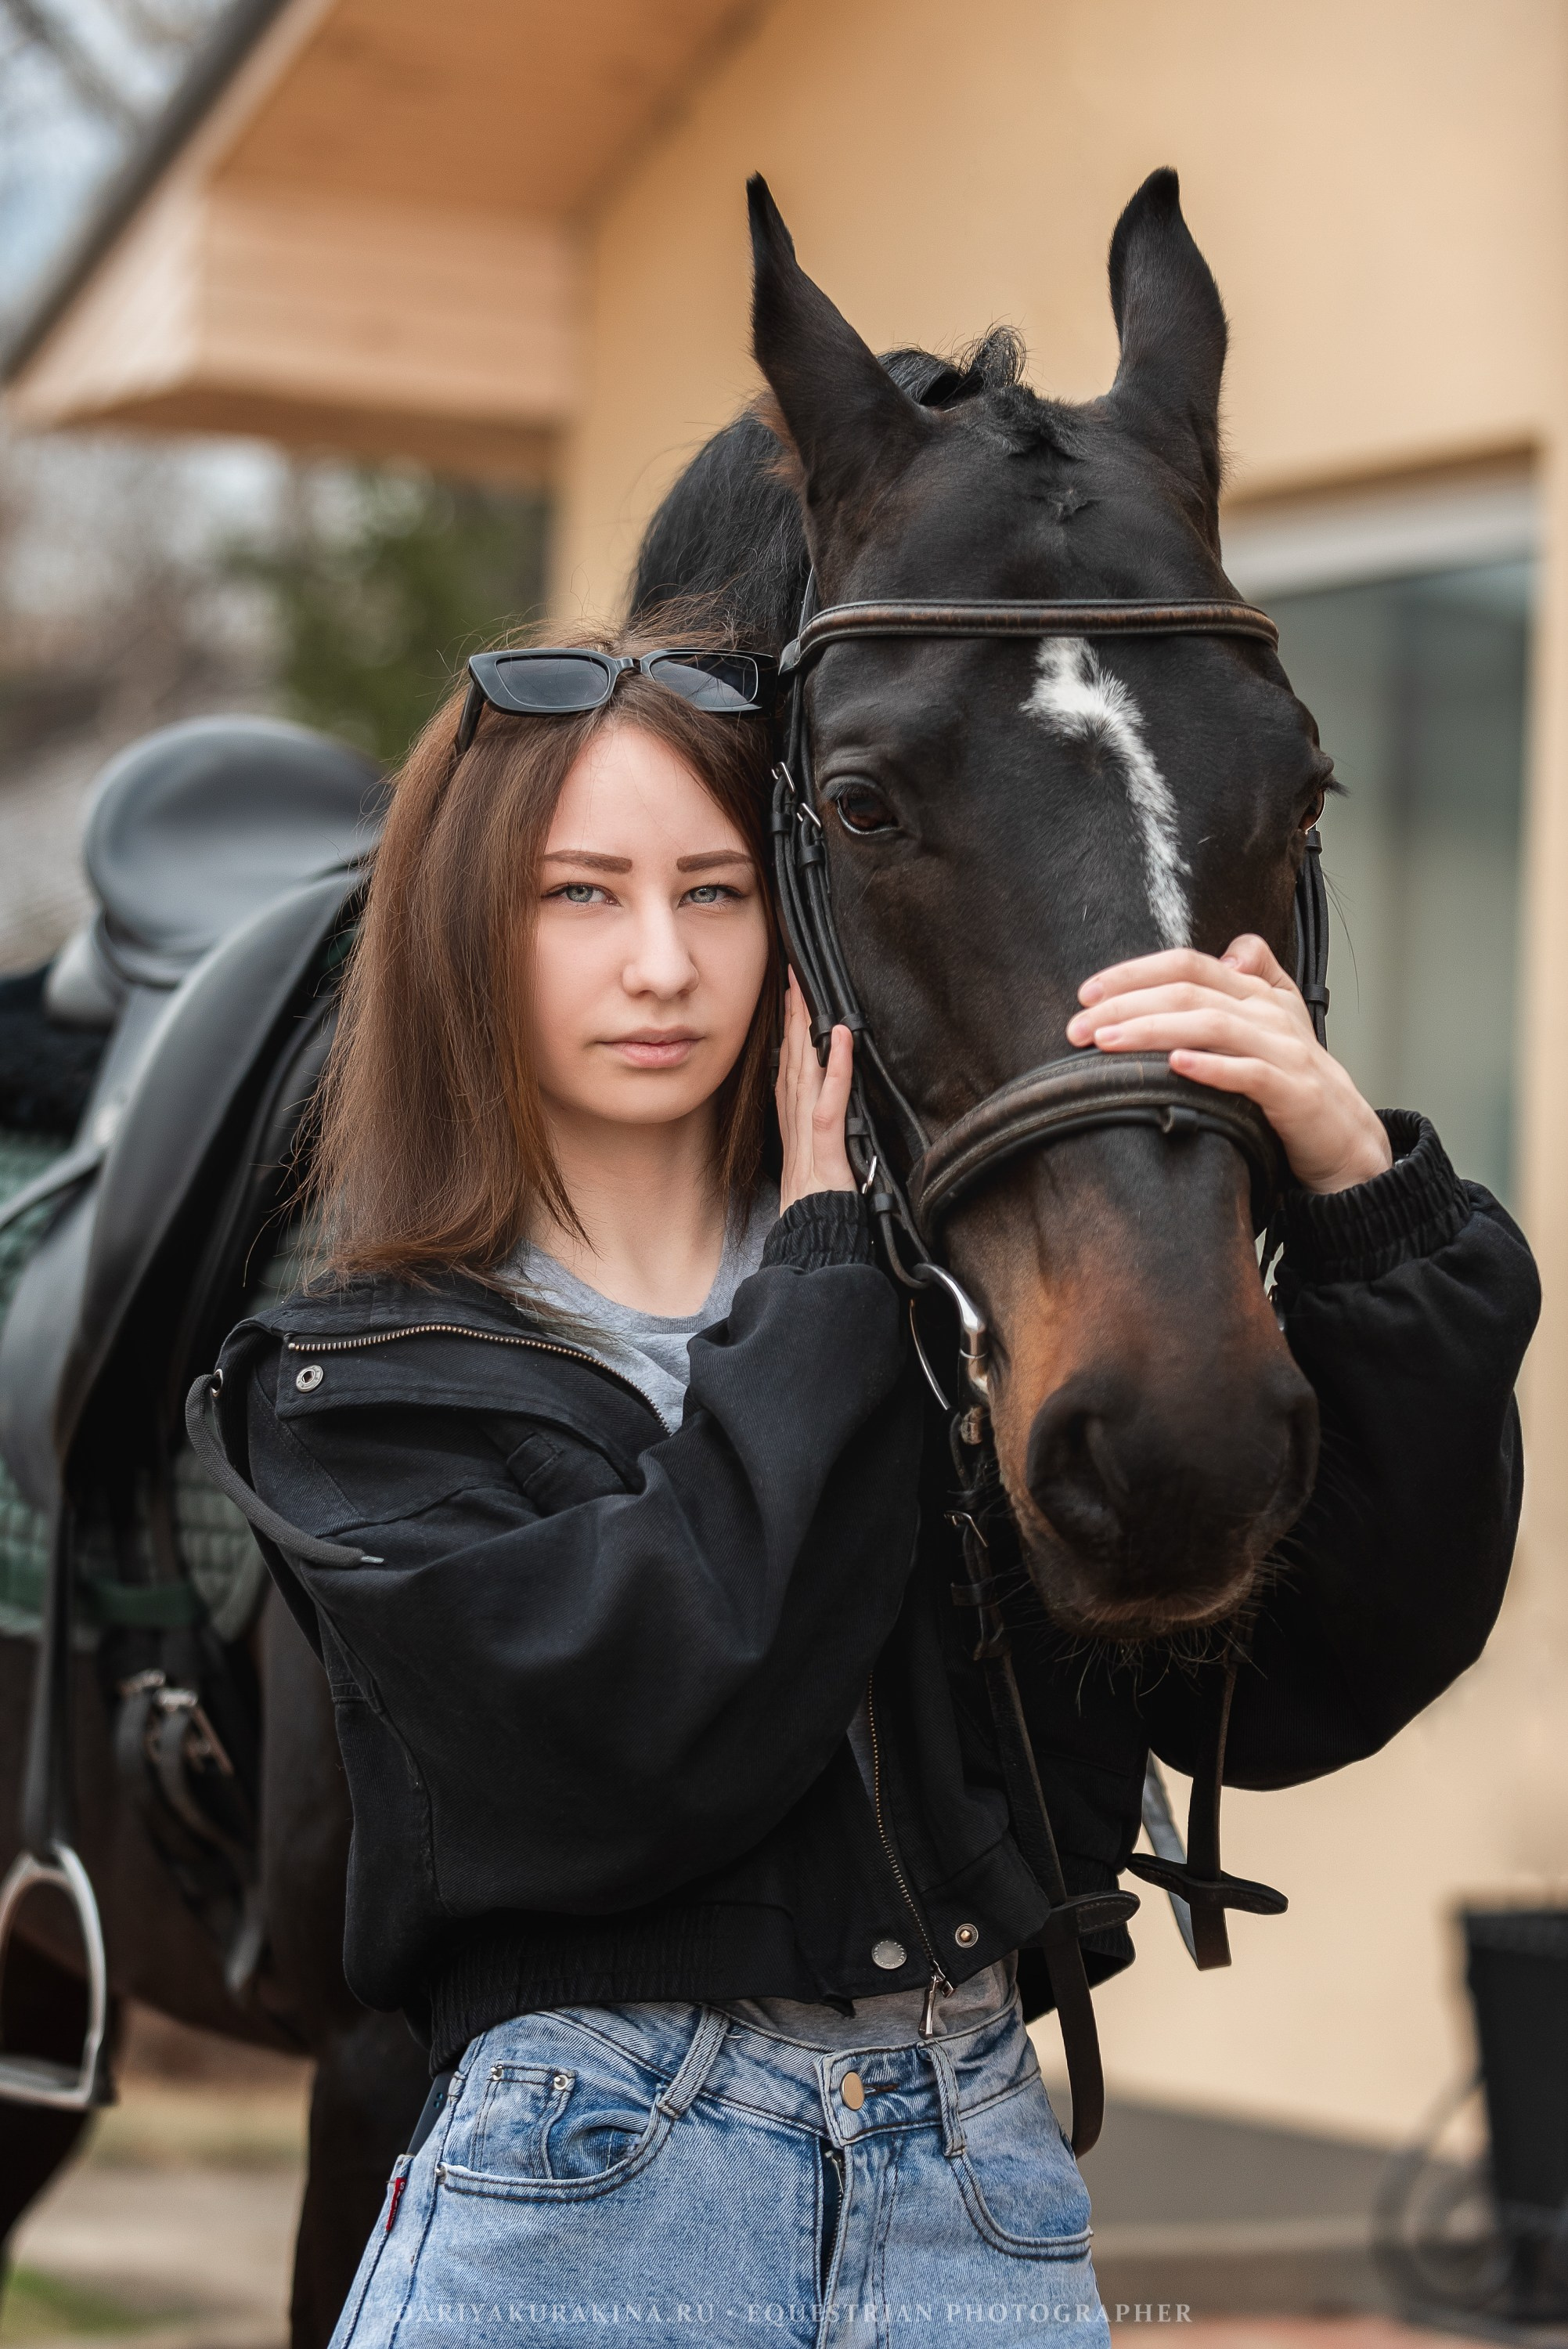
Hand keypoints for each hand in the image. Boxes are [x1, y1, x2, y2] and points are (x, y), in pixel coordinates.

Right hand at [777, 971, 856, 1210]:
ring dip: (805, 1030)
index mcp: (793, 1128)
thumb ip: (821, 1139)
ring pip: (804, 1072)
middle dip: (790, 1018)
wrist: (814, 1241)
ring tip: (806, 993)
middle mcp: (795, 1124)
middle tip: (791, 979)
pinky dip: (836, 1068)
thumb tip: (828, 1116)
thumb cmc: (818, 1210)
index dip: (787, 1035)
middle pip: (791, 1062)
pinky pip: (830, 1101)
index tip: (788, 1002)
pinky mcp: (824, 1147)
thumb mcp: (817, 1167)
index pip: (788, 1072)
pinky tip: (841, 1038)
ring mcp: (807, 1134)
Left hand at [1065, 935, 1392, 1193]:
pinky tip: (1174, 1067)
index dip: (1136, 972)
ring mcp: (1284, 1051)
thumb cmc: (1296, 1081)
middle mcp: (1269, 1014)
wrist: (1346, 1139)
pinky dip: (1211, 1068)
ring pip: (1213, 1026)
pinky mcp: (1295, 1093)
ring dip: (1154, 1031)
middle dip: (1127, 1004)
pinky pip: (1249, 1074)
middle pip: (1190, 992)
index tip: (1087, 993)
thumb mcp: (1277, 1022)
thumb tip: (1227, 953)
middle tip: (1078, 1026)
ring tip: (1108, 1041)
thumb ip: (1255, 977)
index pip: (1189, 965)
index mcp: (1258, 994)